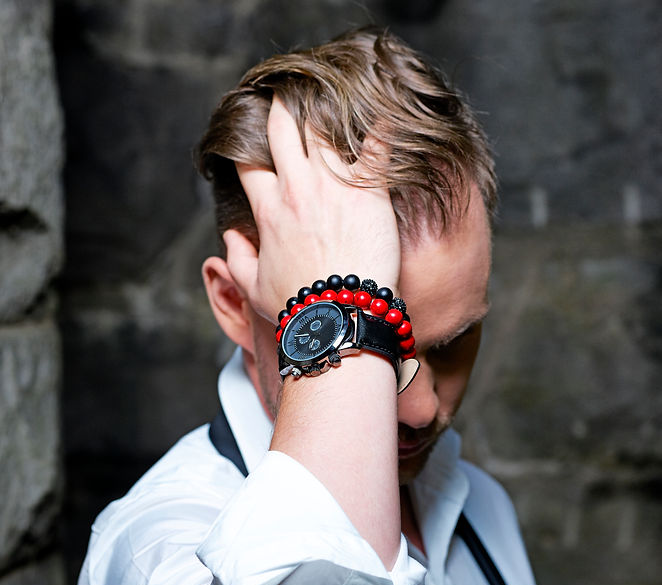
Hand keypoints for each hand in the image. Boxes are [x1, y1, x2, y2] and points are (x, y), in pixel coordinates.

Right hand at [234, 96, 400, 321]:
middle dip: (283, 107)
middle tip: (291, 97)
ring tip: (335, 100)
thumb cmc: (298, 309)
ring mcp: (334, 186)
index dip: (249, 144)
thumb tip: (231, 237)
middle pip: (283, 128)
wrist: (341, 318)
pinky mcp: (369, 190)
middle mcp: (297, 189)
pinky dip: (380, 127)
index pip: (249, 162)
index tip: (255, 136)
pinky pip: (376, 145)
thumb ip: (237, 259)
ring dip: (327, 109)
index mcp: (269, 209)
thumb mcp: (253, 288)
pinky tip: (384, 116)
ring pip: (324, 126)